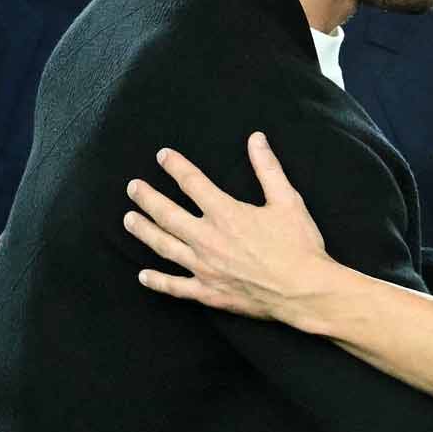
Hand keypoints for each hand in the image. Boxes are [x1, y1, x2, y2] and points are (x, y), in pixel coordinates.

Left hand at [124, 132, 329, 321]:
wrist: (304, 291)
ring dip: (143, 231)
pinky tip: (143, 276)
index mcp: (226, 213)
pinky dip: (157, 281)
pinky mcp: (209, 292)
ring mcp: (205, 267)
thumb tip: (256, 139)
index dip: (175, 166)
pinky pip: (175, 287)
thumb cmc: (299, 246)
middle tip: (132, 188)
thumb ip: (268, 169)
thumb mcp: (287, 201)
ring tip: (128, 220)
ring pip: (164, 246)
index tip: (162, 156)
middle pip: (167, 214)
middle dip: (147, 198)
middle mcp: (208, 239)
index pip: (192, 183)